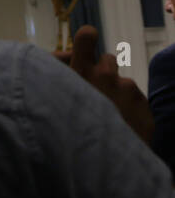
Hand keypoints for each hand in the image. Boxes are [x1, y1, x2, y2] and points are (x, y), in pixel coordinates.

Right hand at [57, 25, 154, 143]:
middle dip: (102, 71)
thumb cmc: (72, 129)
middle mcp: (105, 75)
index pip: (86, 37)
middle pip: (107, 59)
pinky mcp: (143, 103)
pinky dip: (128, 106)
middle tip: (95, 89)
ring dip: (115, 90)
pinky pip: (135, 98)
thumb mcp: (54, 101)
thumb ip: (56, 79)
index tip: (88, 40)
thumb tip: (54, 64)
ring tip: (108, 111)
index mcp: (81, 72)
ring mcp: (127, 89)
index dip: (87, 37)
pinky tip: (120, 122)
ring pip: (122, 81)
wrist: (105, 161)